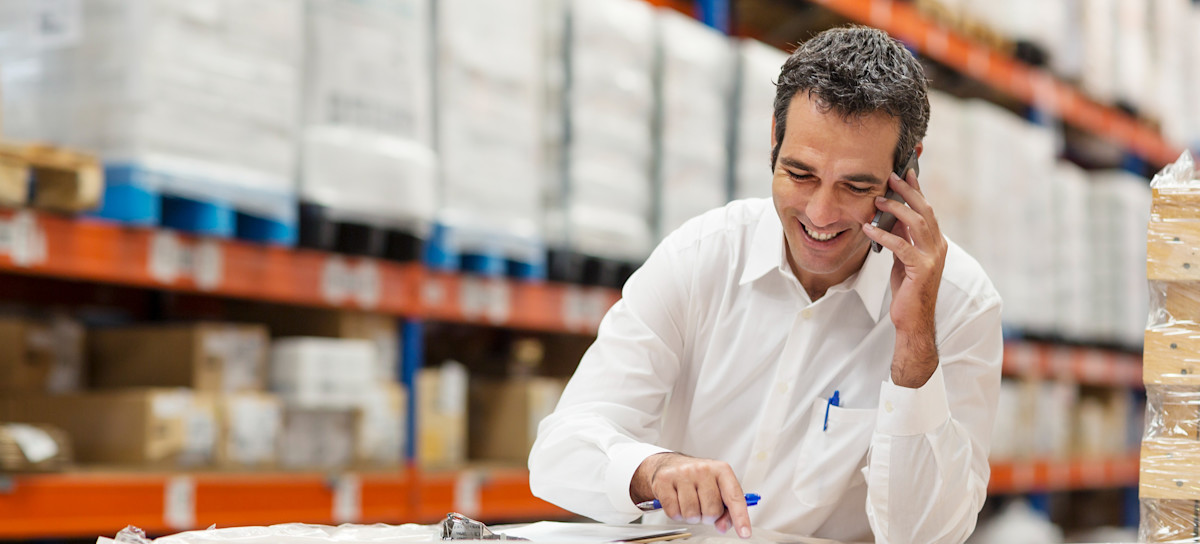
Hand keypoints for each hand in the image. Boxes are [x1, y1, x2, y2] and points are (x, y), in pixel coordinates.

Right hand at [630, 452, 751, 537]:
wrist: (669, 465)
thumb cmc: (697, 479)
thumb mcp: (717, 489)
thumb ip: (726, 510)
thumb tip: (722, 526)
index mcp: (721, 470)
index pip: (734, 497)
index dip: (740, 517)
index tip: (745, 533)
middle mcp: (703, 469)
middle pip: (712, 511)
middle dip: (708, 516)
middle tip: (702, 506)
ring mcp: (683, 473)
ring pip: (692, 514)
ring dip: (691, 516)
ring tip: (689, 503)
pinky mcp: (664, 480)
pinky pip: (674, 512)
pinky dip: (676, 514)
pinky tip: (677, 502)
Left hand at [862, 168, 945, 387]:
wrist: (914, 320)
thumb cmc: (907, 290)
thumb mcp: (903, 259)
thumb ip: (901, 238)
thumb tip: (889, 217)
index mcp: (935, 242)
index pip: (926, 209)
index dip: (917, 189)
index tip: (907, 171)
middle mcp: (937, 246)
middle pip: (924, 210)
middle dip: (908, 191)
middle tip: (892, 176)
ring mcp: (932, 257)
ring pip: (916, 223)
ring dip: (896, 209)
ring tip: (877, 200)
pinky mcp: (922, 270)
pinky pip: (902, 246)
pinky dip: (884, 235)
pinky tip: (868, 229)